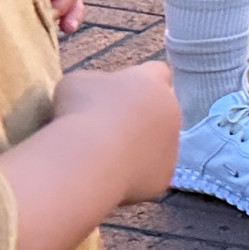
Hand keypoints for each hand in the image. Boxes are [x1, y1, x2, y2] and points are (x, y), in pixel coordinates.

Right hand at [53, 63, 179, 205]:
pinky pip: (150, 174)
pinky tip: (109, 176)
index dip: (140, 79)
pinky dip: (133, 175)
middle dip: (141, 116)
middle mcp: (170, 112)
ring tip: (106, 156)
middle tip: (109, 127)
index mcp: (151, 83)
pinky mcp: (164, 178)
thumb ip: (95, 84)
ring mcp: (172, 147)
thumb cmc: (80, 112)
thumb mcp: (77, 83)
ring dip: (139, 147)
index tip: (122, 90)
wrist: (90, 160)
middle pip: (160, 110)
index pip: (157, 71)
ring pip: (158, 144)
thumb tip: (96, 95)